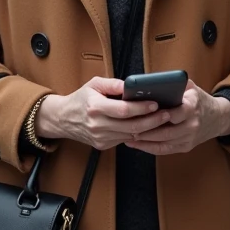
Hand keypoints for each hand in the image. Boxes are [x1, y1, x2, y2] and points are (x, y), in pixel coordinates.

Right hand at [35, 77, 171, 149]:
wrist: (62, 119)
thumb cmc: (80, 99)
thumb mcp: (94, 84)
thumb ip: (113, 84)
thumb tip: (132, 85)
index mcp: (95, 107)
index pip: (123, 110)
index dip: (141, 108)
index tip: (155, 103)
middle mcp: (97, 125)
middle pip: (131, 126)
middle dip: (152, 121)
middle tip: (166, 114)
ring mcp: (100, 138)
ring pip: (130, 135)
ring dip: (148, 129)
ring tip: (162, 120)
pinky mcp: (102, 145)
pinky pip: (124, 140)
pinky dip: (137, 134)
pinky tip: (147, 127)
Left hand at [125, 81, 229, 156]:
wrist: (216, 118)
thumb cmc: (197, 99)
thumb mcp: (190, 87)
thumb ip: (175, 83)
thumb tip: (151, 82)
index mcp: (193, 106)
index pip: (177, 112)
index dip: (160, 115)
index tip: (145, 114)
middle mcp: (193, 124)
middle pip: (167, 132)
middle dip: (147, 131)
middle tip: (129, 127)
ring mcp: (189, 138)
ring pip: (164, 143)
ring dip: (145, 141)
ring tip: (128, 136)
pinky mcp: (185, 147)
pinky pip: (165, 150)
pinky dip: (149, 148)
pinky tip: (136, 144)